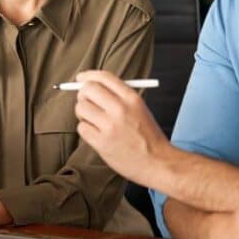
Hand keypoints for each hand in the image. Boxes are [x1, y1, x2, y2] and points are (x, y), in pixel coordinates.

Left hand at [73, 70, 169, 185]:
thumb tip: (91, 85)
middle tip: (86, 101)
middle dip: (83, 94)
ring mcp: (110, 126)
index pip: (103, 77)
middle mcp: (120, 109)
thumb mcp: (140, 108)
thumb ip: (118, 96)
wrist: (157, 162)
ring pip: (81, 108)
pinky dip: (86, 129)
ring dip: (83, 113)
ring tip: (94, 121)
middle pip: (88, 89)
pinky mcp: (102, 143)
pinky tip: (97, 133)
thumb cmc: (148, 136)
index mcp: (131, 98)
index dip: (89, 76)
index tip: (81, 78)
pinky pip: (82, 128)